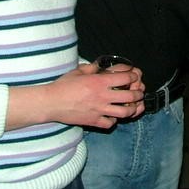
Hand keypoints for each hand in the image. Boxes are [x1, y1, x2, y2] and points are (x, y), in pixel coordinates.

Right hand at [8, 63, 144, 130]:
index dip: (134, 76)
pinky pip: (110, 123)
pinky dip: (114, 120)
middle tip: (138, 92)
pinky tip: (113, 116)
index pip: (126, 78)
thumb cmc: (63, 85)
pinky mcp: (93, 121)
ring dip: (132, 109)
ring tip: (133, 106)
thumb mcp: (79, 71)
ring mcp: (99, 110)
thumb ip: (92, 68)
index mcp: (100, 81)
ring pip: (125, 112)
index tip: (134, 76)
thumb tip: (99, 65)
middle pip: (131, 96)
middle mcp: (103, 96)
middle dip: (138, 93)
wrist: (50, 103)